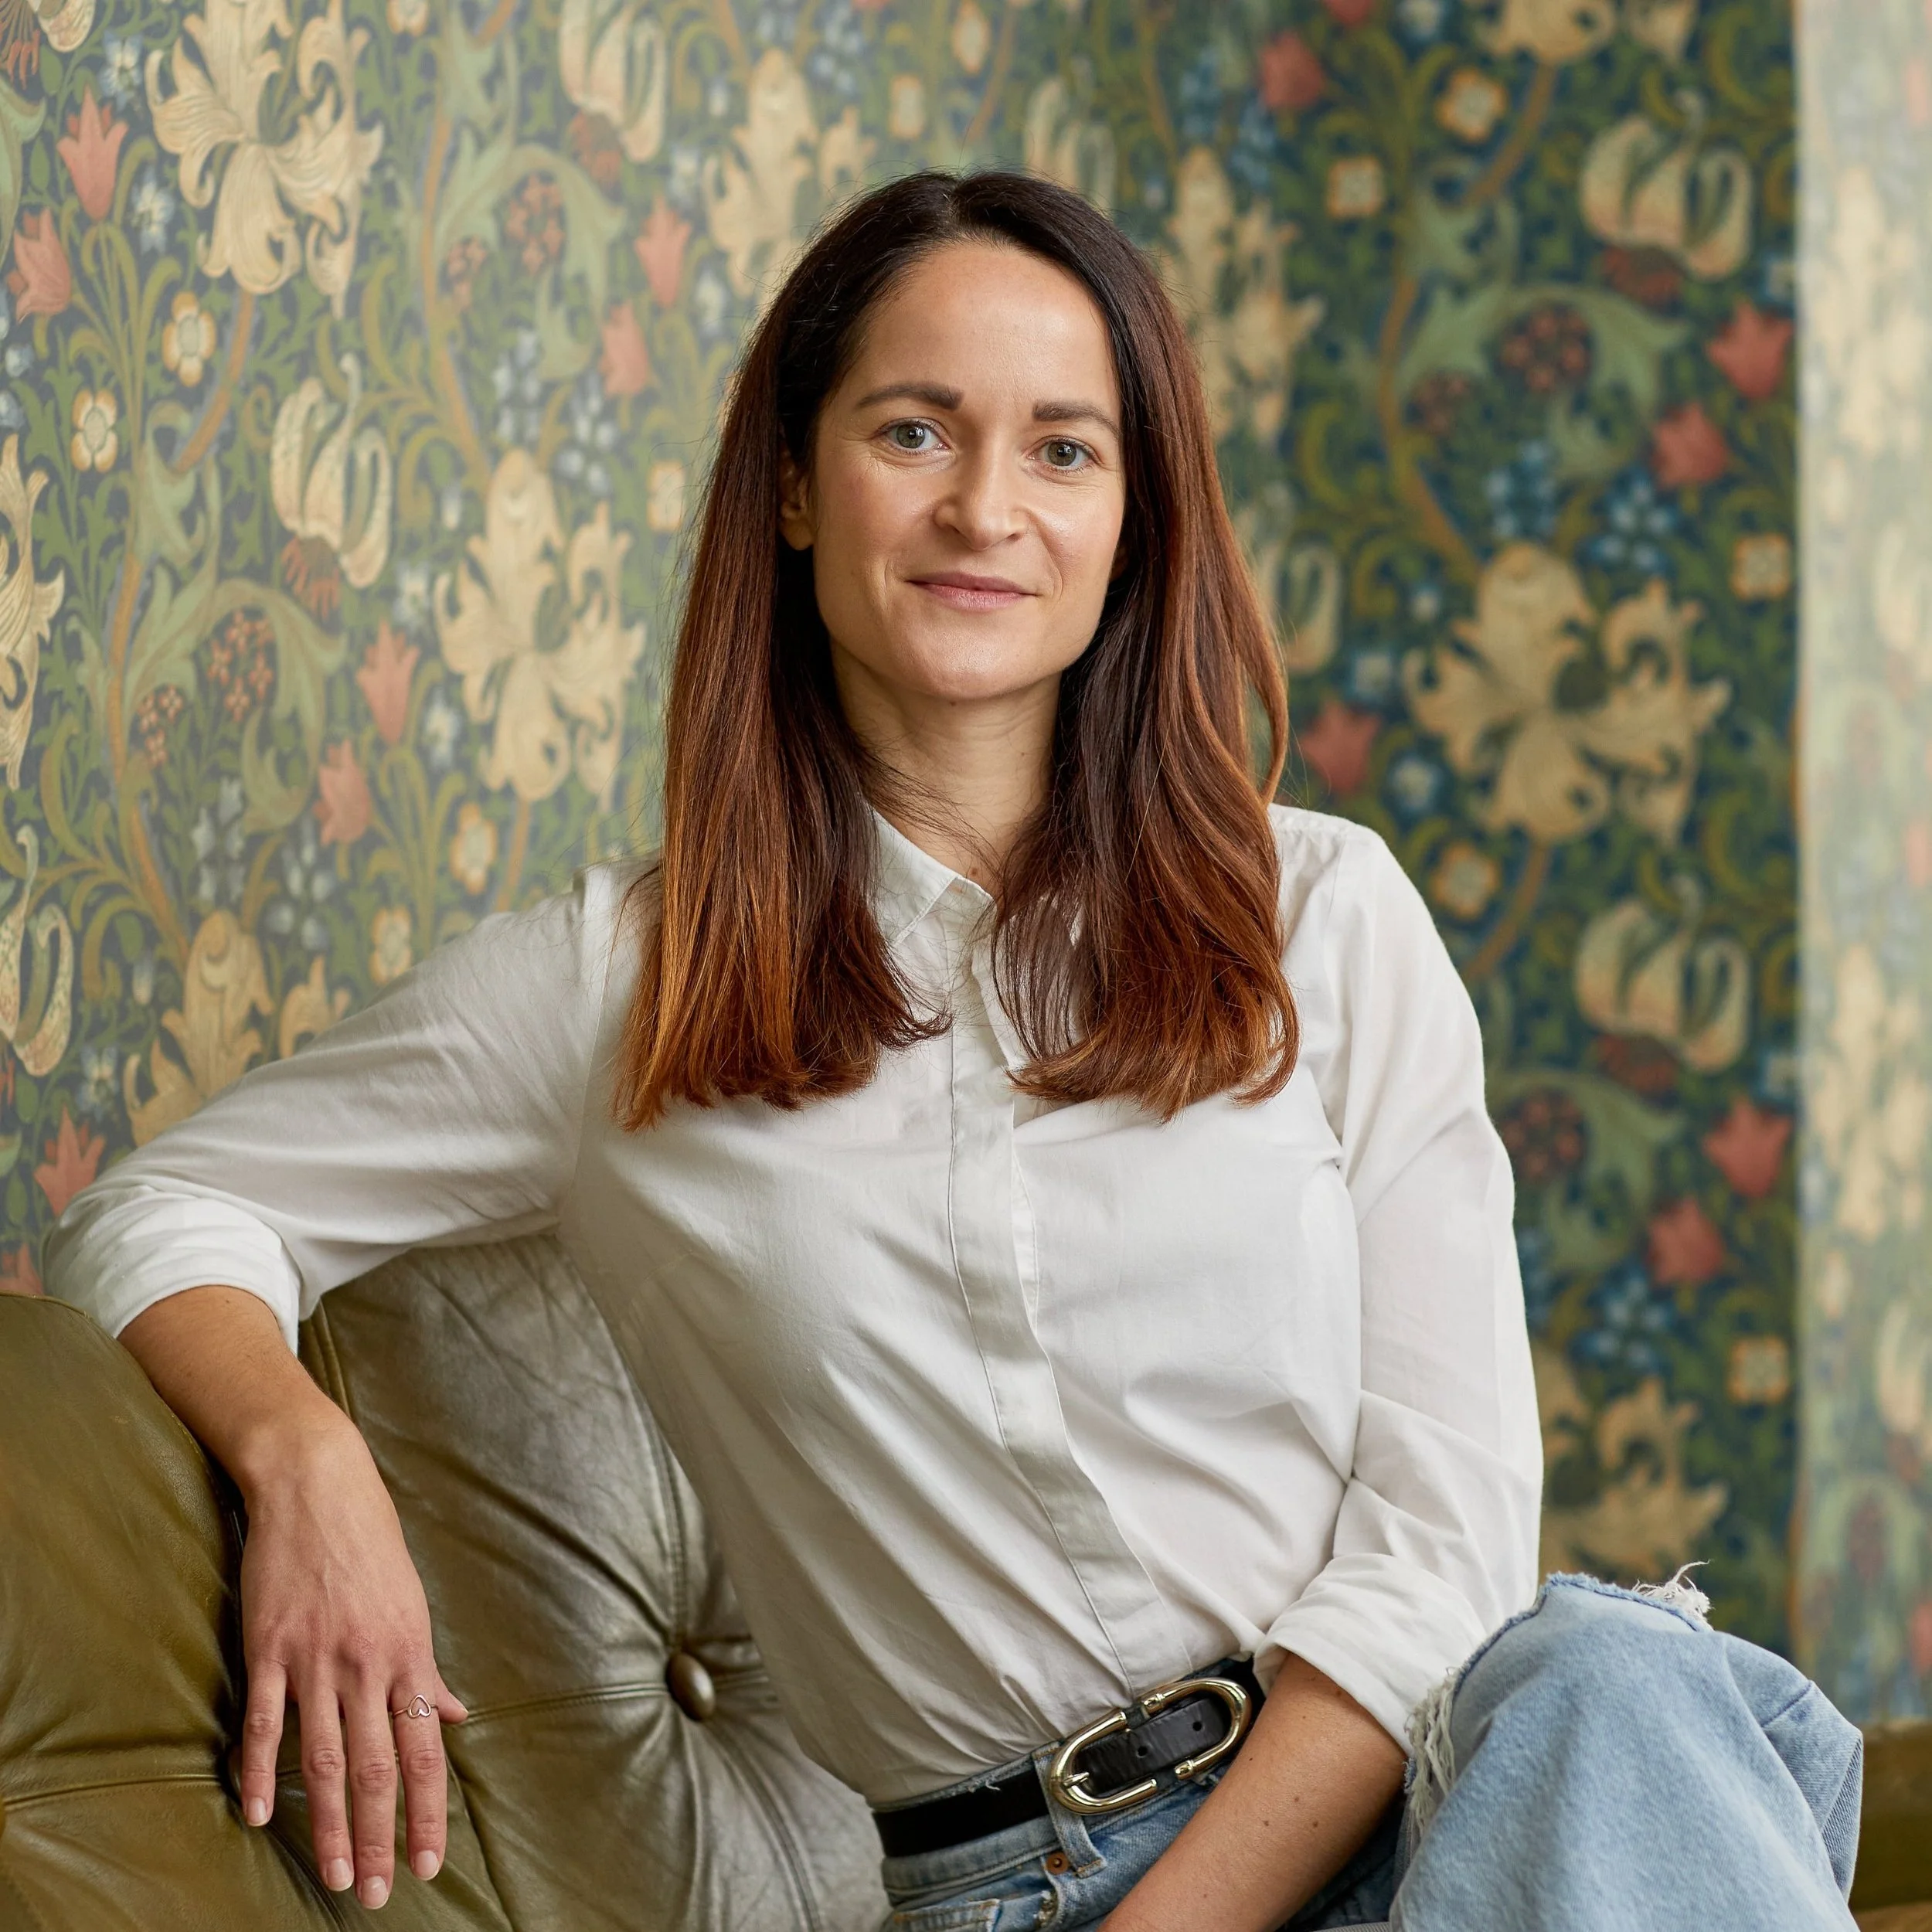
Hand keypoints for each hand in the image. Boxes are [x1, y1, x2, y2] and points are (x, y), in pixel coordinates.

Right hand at [120, 1287, 468, 1911]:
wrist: (319, 1484)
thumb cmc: (372, 1542)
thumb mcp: (412, 1603)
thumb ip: (425, 1669)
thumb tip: (451, 1717)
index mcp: (409, 1654)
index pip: (425, 1751)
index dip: (428, 1811)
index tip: (429, 1861)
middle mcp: (367, 1663)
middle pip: (379, 1767)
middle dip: (380, 1837)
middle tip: (376, 1894)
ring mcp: (315, 1658)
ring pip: (325, 1757)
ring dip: (329, 1823)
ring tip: (333, 1876)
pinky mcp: (269, 1646)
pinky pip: (264, 1721)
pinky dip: (262, 1771)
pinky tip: (261, 1814)